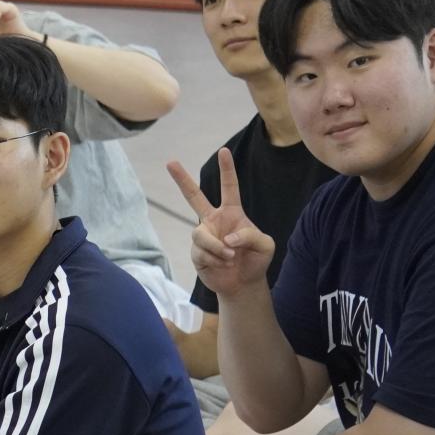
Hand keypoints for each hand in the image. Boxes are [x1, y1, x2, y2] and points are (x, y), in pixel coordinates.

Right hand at [167, 148, 273, 297]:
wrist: (243, 283)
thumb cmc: (255, 260)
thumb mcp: (265, 245)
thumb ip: (250, 235)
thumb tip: (226, 237)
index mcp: (232, 213)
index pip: (229, 187)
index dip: (227, 169)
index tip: (223, 151)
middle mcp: (213, 221)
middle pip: (193, 197)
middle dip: (181, 180)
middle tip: (170, 162)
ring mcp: (203, 236)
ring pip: (200, 234)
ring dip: (216, 247)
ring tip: (229, 257)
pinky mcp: (196, 252)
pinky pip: (201, 251)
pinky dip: (215, 259)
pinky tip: (222, 264)